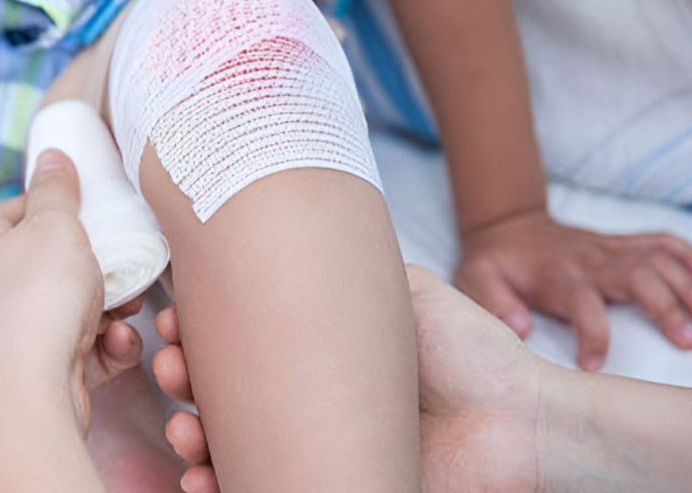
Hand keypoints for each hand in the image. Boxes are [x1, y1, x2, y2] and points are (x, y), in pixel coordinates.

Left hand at [0, 149, 143, 431]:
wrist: (23, 399)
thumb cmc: (32, 304)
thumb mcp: (54, 225)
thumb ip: (57, 188)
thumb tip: (52, 155)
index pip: (26, 210)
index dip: (68, 211)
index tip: (102, 216)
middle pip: (55, 262)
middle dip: (100, 267)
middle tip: (126, 268)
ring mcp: (6, 335)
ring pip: (73, 307)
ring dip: (110, 308)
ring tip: (128, 311)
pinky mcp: (32, 373)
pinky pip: (78, 348)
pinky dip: (104, 346)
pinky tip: (117, 346)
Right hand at [152, 266, 584, 492]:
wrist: (521, 421)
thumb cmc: (468, 352)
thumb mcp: (401, 291)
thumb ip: (347, 266)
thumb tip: (282, 224)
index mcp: (318, 356)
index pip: (238, 347)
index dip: (195, 338)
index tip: (173, 323)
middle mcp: (309, 402)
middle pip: (222, 396)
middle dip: (181, 383)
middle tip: (170, 368)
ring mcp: (315, 448)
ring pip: (229, 447)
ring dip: (191, 440)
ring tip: (186, 433)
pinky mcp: (329, 487)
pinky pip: (262, 488)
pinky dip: (219, 486)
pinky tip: (203, 479)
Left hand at [455, 208, 691, 370]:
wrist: (504, 225)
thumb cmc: (493, 262)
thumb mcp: (475, 280)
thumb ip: (494, 304)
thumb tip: (519, 328)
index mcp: (556, 276)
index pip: (581, 305)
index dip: (591, 335)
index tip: (594, 366)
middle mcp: (588, 261)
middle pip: (635, 278)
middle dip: (664, 308)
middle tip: (690, 340)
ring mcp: (606, 249)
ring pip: (655, 260)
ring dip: (686, 285)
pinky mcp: (617, 243)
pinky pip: (658, 240)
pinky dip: (686, 253)